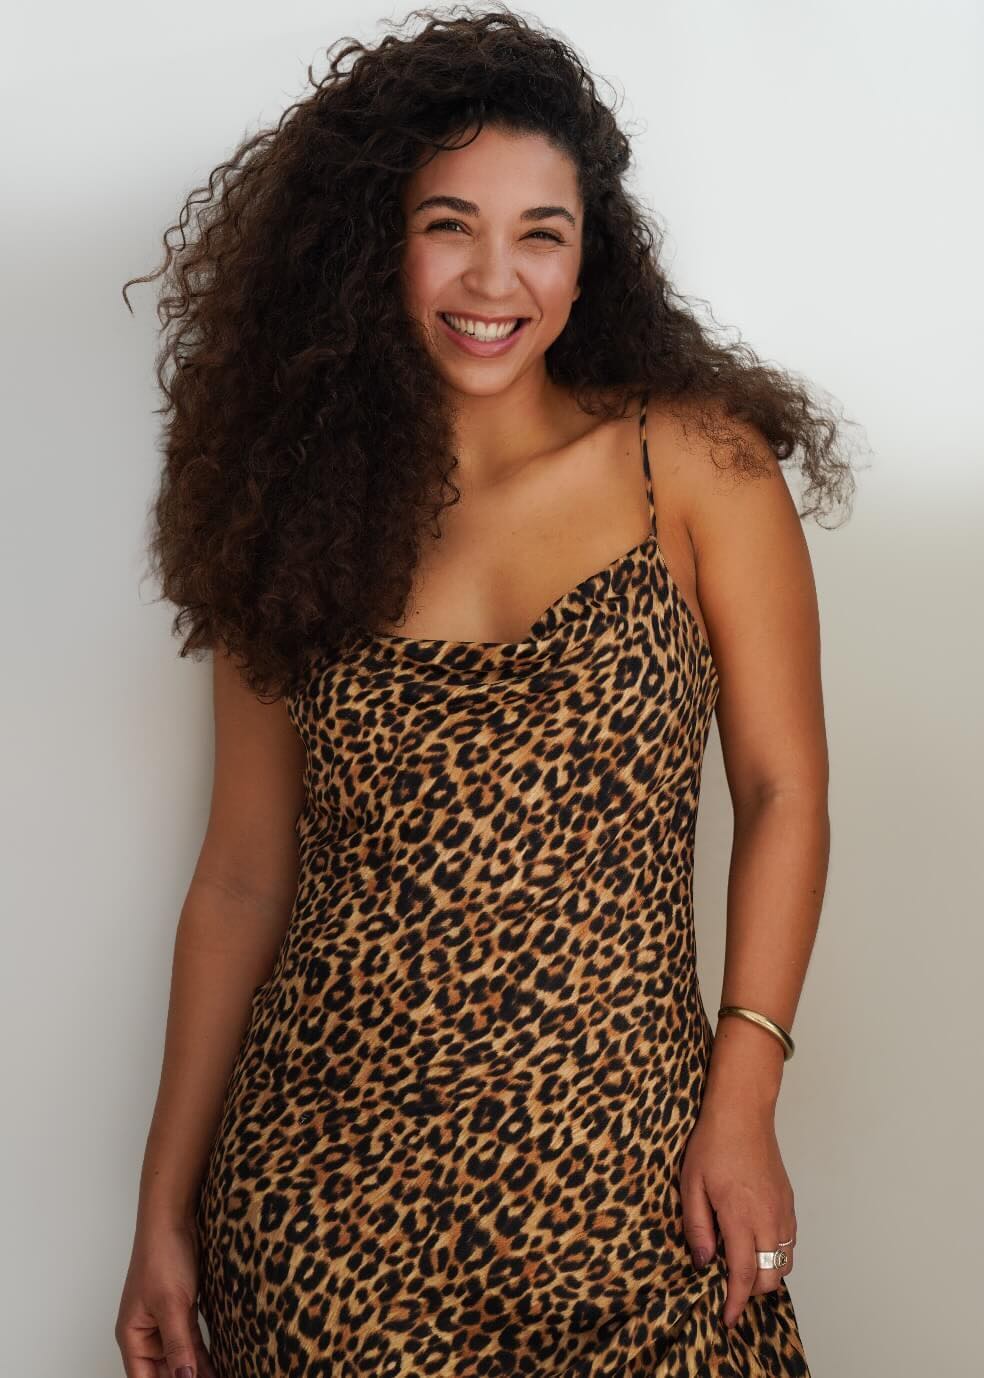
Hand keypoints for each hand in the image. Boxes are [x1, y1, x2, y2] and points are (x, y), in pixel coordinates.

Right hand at [115, 1214, 217, 1377]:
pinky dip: (203, 1354)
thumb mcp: (172, 1305)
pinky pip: (192, 1340)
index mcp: (133, 1336)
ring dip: (197, 1371)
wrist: (175, 1218)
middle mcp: (146, 1333)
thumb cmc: (162, 1255)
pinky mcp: (183, 1309)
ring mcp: (165, 1321)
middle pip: (163, 1371)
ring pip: (181, 1358)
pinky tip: (219, 1365)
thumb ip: (178, 1345)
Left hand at [679, 1096, 796, 1328]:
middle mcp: (768, 1220)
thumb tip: (703, 1262)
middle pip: (769, 1278)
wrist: (743, 1114)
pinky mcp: (789, 1202)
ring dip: (765, 1275)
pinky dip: (776, 1255)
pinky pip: (789, 1243)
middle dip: (750, 1292)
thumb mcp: (691, 1185)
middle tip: (728, 1291)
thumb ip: (697, 1227)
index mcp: (741, 1218)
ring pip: (784, 1263)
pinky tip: (756, 1245)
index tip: (727, 1318)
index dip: (735, 1301)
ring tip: (741, 1269)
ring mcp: (783, 1211)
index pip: (743, 1274)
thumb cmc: (713, 1145)